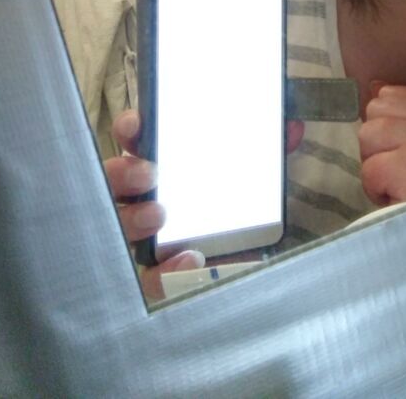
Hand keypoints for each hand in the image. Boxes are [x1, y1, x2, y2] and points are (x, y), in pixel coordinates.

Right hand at [105, 109, 305, 299]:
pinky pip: (149, 278)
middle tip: (151, 174)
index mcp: (162, 164)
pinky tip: (189, 259)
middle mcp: (144, 198)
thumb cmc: (232, 202)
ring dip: (135, 218)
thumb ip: (266, 149)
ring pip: (121, 227)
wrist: (244, 259)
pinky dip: (165, 271)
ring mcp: (146, 238)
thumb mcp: (249, 172)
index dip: (130, 130)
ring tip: (159, 215)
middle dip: (124, 173)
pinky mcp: (159, 275)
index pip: (133, 141)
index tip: (138, 126)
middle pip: (113, 182)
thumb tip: (292, 128)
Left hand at [358, 83, 405, 205]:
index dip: (388, 129)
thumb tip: (374, 86)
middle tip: (402, 171)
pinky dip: (374, 188)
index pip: (388, 94)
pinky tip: (398, 196)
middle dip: (377, 145)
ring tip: (399, 184)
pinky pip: (368, 168)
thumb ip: (401, 113)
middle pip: (375, 111)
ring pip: (367, 135)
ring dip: (374, 166)